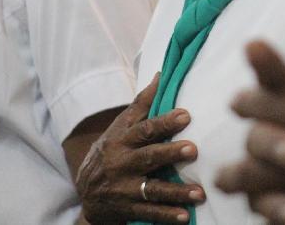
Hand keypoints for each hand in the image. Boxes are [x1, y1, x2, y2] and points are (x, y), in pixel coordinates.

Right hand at [76, 74, 205, 223]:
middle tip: (194, 149)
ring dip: (176, 191)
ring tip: (199, 193)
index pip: (145, 128)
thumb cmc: (111, 151)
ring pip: (151, 188)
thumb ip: (142, 104)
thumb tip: (161, 74)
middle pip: (148, 156)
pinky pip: (149, 212)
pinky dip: (166, 215)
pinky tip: (184, 216)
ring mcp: (124, 187)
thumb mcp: (120, 126)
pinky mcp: (127, 208)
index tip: (186, 116)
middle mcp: (122, 163)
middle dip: (170, 153)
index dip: (164, 122)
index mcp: (122, 139)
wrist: (85, 191)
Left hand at [215, 6, 284, 224]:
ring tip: (226, 179)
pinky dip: (273, 215)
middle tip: (239, 135)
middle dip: (245, 141)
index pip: (264, 103)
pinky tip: (268, 211)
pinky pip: (283, 220)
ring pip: (258, 188)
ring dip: (241, 181)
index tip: (240, 100)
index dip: (250, 100)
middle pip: (254, 146)